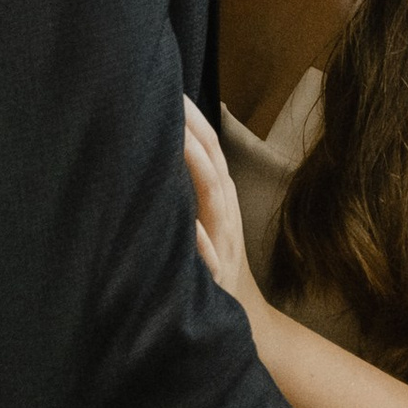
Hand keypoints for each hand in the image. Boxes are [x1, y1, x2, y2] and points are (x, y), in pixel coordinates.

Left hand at [183, 99, 255, 311]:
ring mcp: (223, 243)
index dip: (192, 118)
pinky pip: (209, 255)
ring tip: (178, 139)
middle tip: (170, 95)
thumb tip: (165, 150)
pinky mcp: (217, 277)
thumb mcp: (205, 221)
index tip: (171, 87)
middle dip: (193, 129)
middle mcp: (224, 214)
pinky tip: (187, 224)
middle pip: (212, 163)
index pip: (209, 149)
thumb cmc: (214, 264)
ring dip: (197, 167)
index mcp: (219, 199)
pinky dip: (199, 237)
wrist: (242, 320)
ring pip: (213, 199)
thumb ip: (192, 190)